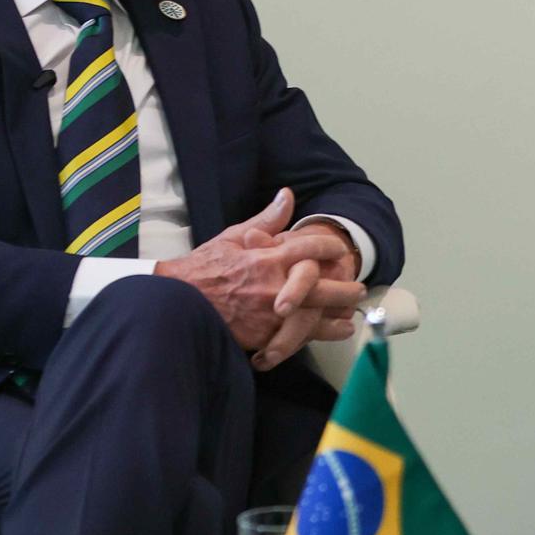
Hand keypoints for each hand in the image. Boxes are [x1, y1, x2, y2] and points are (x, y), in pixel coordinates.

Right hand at [152, 188, 364, 354]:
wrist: (176, 301)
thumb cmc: (203, 268)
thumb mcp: (233, 237)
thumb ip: (267, 219)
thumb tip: (288, 195)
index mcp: (267, 257)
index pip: (311, 247)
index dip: (331, 247)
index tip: (340, 249)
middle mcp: (272, 284)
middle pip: (322, 286)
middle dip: (344, 287)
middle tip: (358, 288)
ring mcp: (268, 312)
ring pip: (314, 316)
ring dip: (335, 317)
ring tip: (348, 319)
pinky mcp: (261, 335)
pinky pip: (294, 339)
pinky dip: (313, 338)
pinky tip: (326, 337)